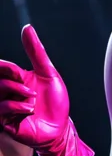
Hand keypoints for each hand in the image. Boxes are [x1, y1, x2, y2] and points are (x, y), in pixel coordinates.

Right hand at [0, 25, 93, 155]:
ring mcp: (7, 107)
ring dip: (14, 92)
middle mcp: (10, 92)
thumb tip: (27, 28)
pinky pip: (2, 110)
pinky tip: (30, 108)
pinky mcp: (8, 122)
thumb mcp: (48, 73)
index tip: (18, 71)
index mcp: (17, 79)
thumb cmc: (56, 102)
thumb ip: (36, 51)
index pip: (2, 67)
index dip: (6, 67)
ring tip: (32, 97)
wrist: (62, 128)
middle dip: (10, 80)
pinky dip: (15, 106)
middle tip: (26, 84)